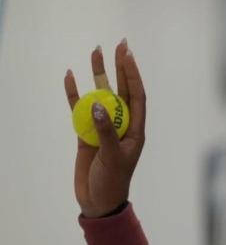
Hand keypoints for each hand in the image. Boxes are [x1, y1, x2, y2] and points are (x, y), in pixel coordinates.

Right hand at [64, 42, 145, 216]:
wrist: (98, 201)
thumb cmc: (113, 182)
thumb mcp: (113, 157)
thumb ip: (106, 131)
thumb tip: (97, 104)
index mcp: (136, 129)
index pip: (137, 95)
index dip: (133, 74)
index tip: (128, 55)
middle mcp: (122, 124)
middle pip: (121, 89)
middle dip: (120, 67)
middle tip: (118, 44)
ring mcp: (103, 126)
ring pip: (100, 94)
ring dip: (97, 74)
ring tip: (95, 51)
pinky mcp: (86, 132)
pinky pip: (79, 109)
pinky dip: (74, 94)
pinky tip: (69, 76)